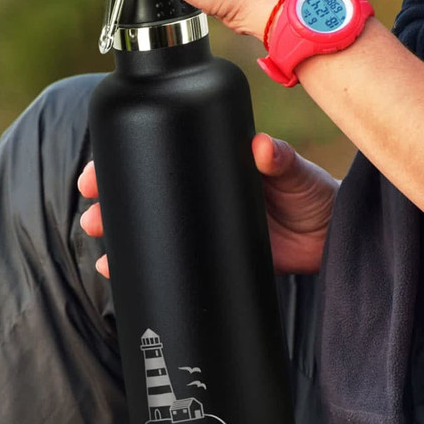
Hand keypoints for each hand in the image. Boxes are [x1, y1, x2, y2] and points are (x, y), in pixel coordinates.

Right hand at [78, 135, 337, 277]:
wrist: (331, 238)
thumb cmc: (312, 193)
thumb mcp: (294, 172)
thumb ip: (280, 159)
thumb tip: (262, 147)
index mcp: (211, 163)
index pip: (159, 154)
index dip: (123, 160)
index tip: (95, 171)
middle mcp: (199, 193)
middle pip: (145, 193)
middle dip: (112, 204)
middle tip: (92, 215)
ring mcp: (202, 227)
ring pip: (152, 230)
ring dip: (122, 240)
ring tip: (102, 253)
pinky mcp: (211, 257)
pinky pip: (173, 262)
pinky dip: (148, 268)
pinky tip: (123, 276)